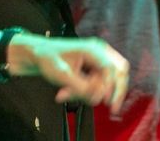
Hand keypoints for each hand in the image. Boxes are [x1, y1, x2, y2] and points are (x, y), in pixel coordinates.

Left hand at [8, 34, 129, 110]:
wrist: (39, 53)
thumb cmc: (48, 60)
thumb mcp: (61, 76)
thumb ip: (80, 88)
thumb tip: (97, 100)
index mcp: (93, 49)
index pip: (112, 69)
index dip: (111, 87)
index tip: (105, 102)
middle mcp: (100, 51)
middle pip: (120, 72)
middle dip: (116, 91)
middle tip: (113, 109)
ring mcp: (99, 57)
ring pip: (109, 79)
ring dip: (92, 92)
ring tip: (65, 95)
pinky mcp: (96, 65)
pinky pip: (100, 81)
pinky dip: (87, 90)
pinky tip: (66, 93)